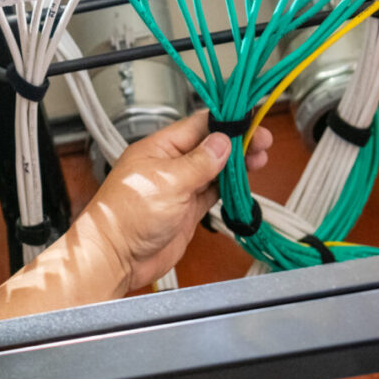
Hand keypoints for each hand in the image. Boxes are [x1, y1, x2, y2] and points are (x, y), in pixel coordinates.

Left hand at [75, 111, 271, 291]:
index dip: (226, 122)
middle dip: (236, 143)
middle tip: (262, 142)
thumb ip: (200, 162)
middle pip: (209, 147)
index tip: (250, 121)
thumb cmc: (124, 217)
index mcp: (158, 149)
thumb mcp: (168, 182)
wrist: (116, 258)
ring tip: (259, 159)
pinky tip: (243, 183)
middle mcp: (168, 166)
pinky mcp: (185, 210)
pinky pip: (212, 193)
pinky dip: (229, 188)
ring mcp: (178, 188)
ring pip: (214, 170)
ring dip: (236, 165)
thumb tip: (221, 142)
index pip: (197, 125)